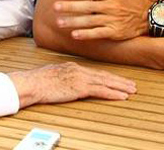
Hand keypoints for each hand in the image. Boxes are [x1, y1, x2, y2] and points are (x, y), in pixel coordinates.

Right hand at [8, 62, 136, 107]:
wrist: (32, 83)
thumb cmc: (37, 81)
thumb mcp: (52, 75)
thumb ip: (63, 77)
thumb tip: (66, 82)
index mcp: (73, 67)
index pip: (95, 72)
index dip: (109, 76)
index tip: (118, 80)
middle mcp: (79, 70)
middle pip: (104, 75)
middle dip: (119, 80)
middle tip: (131, 84)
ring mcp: (80, 78)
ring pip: (106, 82)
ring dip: (120, 86)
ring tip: (131, 90)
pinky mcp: (79, 87)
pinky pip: (100, 90)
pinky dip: (113, 93)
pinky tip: (122, 96)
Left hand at [53, 0, 153, 40]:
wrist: (151, 16)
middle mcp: (111, 6)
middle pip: (87, 7)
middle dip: (70, 7)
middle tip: (55, 7)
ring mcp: (113, 20)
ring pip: (90, 21)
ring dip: (73, 22)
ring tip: (59, 22)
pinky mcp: (115, 32)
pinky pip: (98, 34)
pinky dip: (86, 35)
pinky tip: (74, 34)